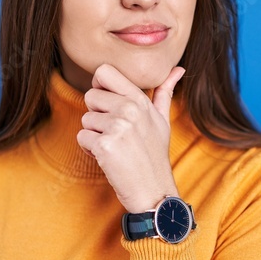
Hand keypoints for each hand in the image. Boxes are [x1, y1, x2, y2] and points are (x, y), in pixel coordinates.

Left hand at [77, 63, 185, 212]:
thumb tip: (178, 69)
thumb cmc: (155, 155)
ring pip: (85, 119)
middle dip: (97, 116)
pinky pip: (82, 138)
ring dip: (94, 135)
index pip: (104, 72)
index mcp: (140, 100)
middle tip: (116, 133)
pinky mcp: (105, 145)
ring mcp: (117, 126)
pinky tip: (109, 158)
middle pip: (90, 96)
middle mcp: (129, 109)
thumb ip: (164, 92)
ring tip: (115, 148)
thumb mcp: (163, 121)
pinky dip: (90, 150)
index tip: (109, 104)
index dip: (100, 87)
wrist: (154, 191)